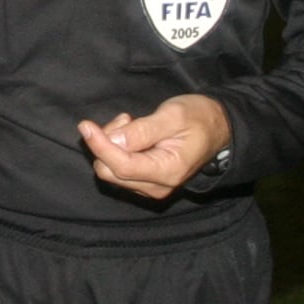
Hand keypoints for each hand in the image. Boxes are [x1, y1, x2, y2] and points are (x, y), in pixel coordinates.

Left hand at [77, 95, 232, 199]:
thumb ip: (143, 131)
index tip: (86, 125)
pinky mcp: (144, 182)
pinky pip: (118, 170)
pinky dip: (117, 151)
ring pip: (110, 171)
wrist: (217, 128)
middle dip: (107, 143)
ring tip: (133, 123)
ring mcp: (150, 187)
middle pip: (110, 171)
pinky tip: (133, 135)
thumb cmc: (198, 118)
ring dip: (112, 145)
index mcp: (167, 171)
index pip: (122, 166)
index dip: (100, 145)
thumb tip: (113, 141)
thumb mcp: (173, 116)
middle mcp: (157, 186)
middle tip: (127, 119)